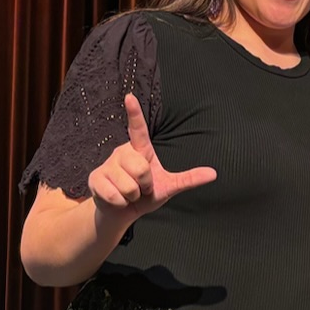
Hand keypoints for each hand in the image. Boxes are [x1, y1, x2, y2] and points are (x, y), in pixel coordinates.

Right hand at [87, 94, 216, 220]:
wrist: (121, 212)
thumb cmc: (144, 195)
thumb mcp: (168, 186)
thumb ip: (188, 179)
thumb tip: (214, 173)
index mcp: (140, 150)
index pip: (138, 129)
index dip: (135, 113)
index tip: (130, 97)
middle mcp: (122, 152)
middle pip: (141, 169)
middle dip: (145, 185)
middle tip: (141, 188)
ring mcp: (107, 165)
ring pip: (128, 185)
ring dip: (133, 196)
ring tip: (128, 193)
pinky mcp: (95, 179)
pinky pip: (115, 195)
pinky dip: (121, 203)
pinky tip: (117, 199)